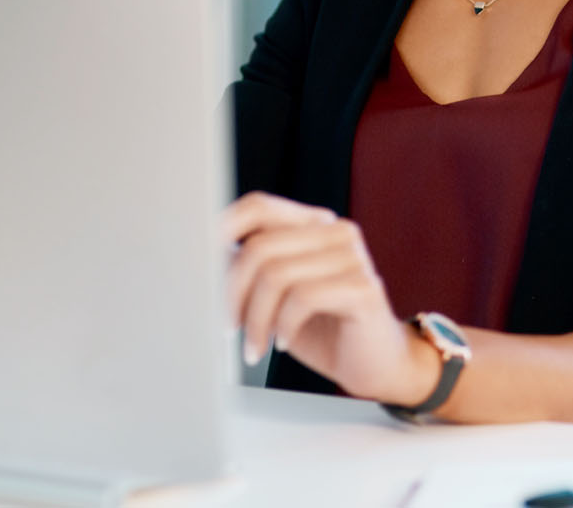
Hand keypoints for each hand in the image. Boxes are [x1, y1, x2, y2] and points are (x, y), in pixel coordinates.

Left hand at [221, 191, 439, 405]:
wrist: (373, 365)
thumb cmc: (321, 329)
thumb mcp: (276, 295)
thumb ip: (250, 270)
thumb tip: (200, 257)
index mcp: (312, 224)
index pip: (258, 207)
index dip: (222, 229)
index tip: (198, 265)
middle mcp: (335, 231)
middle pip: (260, 246)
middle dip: (233, 293)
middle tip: (228, 328)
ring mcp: (353, 257)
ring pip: (277, 274)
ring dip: (256, 320)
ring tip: (255, 345)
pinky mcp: (363, 288)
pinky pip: (303, 298)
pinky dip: (282, 326)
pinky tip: (282, 342)